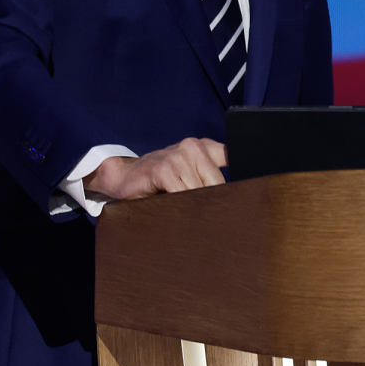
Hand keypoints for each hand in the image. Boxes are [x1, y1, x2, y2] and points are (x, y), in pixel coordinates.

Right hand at [83, 136, 226, 200]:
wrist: (124, 176)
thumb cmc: (160, 180)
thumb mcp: (190, 174)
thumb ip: (209, 177)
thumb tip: (237, 199)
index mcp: (204, 146)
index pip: (231, 158)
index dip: (235, 181)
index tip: (240, 199)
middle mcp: (193, 146)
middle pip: (218, 183)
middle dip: (214, 202)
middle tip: (211, 219)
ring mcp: (178, 156)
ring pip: (200, 191)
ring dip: (195, 207)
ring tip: (188, 214)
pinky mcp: (163, 169)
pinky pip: (181, 193)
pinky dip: (180, 206)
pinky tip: (174, 209)